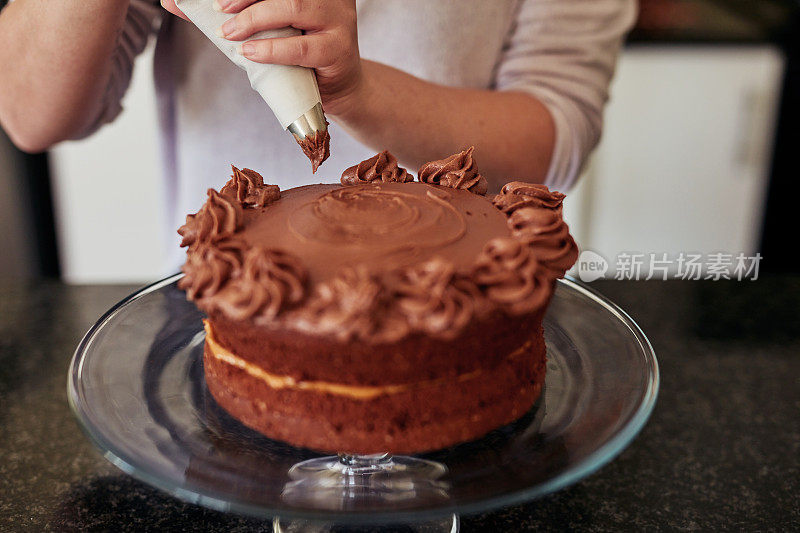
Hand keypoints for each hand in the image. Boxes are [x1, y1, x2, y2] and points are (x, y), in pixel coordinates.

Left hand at [165, 0, 362, 115]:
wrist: (338, 90)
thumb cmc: (300, 55)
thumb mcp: (266, 28)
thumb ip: (228, 13)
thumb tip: (172, 1)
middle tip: (218, 10)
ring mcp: (339, 20)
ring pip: (293, 8)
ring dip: (255, 19)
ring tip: (230, 34)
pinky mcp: (339, 50)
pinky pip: (301, 46)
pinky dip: (272, 49)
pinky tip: (250, 52)